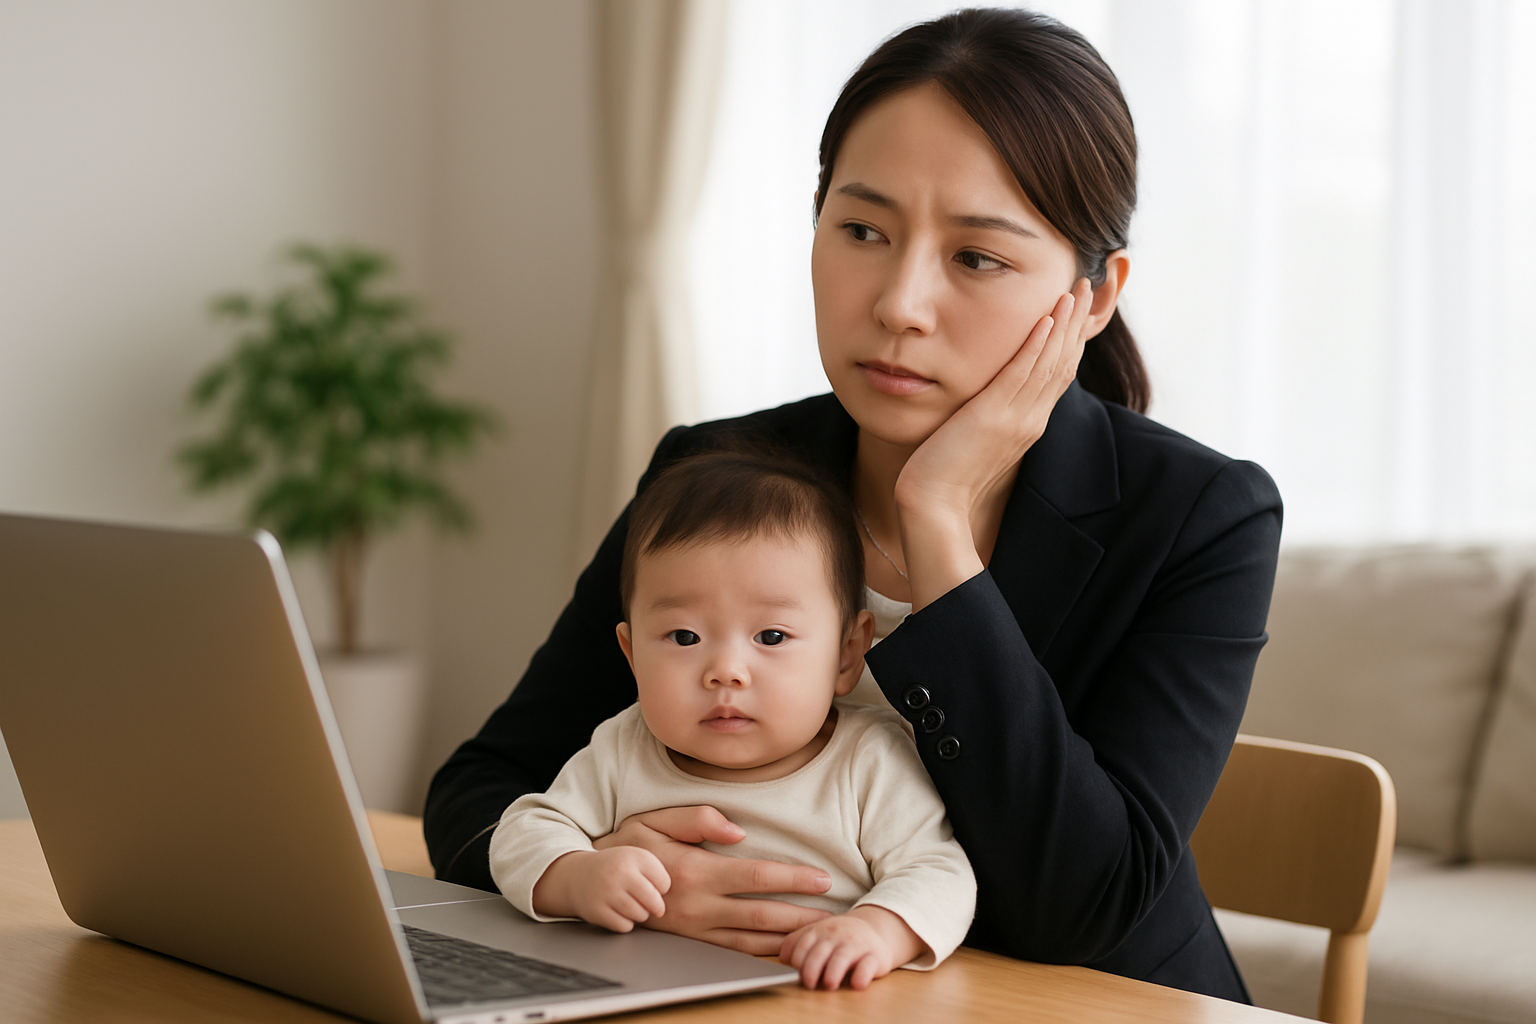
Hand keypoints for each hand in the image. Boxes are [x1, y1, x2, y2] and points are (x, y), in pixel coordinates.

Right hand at [532, 846, 668, 932]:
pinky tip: (618, 911)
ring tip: (629, 903)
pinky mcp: (597, 911)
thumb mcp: (637, 858)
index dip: (661, 888)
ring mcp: (607, 892)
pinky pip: (625, 927)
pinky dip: (625, 923)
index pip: (665, 883)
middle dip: (654, 906)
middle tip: (646, 901)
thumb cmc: (615, 868)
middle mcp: (620, 872)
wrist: (577, 876)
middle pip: (655, 902)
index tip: (651, 885)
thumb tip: (678, 897)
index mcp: (634, 856)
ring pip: (641, 915)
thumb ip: (658, 872)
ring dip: (640, 914)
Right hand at [592, 805, 832, 953]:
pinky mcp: (690, 943)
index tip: (821, 879)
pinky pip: (732, 954)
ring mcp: (694, 929)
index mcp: (696, 871)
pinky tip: (782, 951)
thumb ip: (698, 819)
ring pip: (751, 941)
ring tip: (817, 936)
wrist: (595, 885)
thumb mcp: (656, 820)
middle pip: (762, 915)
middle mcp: (698, 905)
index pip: (756, 877)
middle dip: (801, 915)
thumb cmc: (628, 846)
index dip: (792, 879)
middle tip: (835, 914)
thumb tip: (737, 830)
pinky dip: (761, 954)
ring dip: (787, 940)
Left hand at [779, 906, 924, 989]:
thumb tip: (783, 959)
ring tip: (829, 985)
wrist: (877, 929)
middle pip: (819, 952)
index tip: (795, 973)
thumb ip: (798, 942)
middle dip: (811, 969)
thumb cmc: (840, 936)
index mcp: (820, 929)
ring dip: (833, 972)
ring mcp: (857, 944)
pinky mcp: (875, 956)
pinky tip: (857, 983)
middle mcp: (837, 935)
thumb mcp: (818, 932)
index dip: (797, 960)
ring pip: (842, 958)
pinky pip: (868, 965)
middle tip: (809, 984)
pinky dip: (862, 975)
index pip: (803, 944)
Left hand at [894, 279, 1094, 608]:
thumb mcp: (975, 436)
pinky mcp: (994, 418)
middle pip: (1063, 362)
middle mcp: (1030, 420)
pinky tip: (1046, 319)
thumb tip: (986, 394)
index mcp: (1028, 424)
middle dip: (1077, 322)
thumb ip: (988, 412)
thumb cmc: (943, 474)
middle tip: (1086, 285)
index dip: (1071, 338)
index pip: (1058, 373)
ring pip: (1049, 363)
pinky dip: (1036, 346)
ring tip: (1073, 290)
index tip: (1077, 307)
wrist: (933, 506)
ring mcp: (1016, 420)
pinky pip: (1022, 375)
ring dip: (1064, 324)